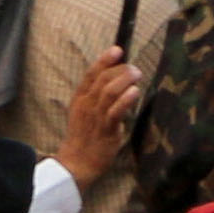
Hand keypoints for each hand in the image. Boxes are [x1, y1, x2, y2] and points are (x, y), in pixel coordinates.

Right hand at [53, 49, 141, 181]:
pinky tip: (134, 92)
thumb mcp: (83, 112)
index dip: (104, 60)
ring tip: (136, 75)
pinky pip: (114, 112)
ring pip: (108, 92)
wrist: (77, 162)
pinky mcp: (105, 130)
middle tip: (134, 68)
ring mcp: (95, 117)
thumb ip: (95, 96)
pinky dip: (125, 100)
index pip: (91, 73)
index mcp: (80, 98)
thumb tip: (114, 80)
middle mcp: (86, 104)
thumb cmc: (84, 136)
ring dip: (124, 80)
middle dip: (120, 69)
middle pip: (102, 79)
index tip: (117, 50)